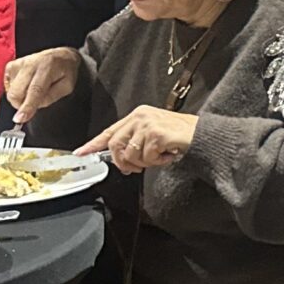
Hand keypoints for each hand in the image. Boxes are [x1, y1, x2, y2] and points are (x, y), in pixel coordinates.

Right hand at [3, 48, 80, 121]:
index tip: (20, 119)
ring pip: (10, 92)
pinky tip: (26, 85)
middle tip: (34, 102)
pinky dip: (15, 90)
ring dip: (20, 97)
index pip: (35, 90)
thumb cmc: (65, 71)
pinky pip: (7, 87)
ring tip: (32, 90)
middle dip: (23, 105)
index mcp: (47, 67)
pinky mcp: (10, 66)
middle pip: (16, 93)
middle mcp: (30, 63)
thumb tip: (34, 107)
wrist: (60, 56)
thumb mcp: (67, 87)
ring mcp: (18, 64)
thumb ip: (51, 97)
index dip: (27, 106)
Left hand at [79, 104, 197, 174]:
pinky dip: (157, 162)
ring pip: (130, 154)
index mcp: (137, 115)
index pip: (110, 130)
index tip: (81, 153)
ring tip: (159, 156)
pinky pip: (147, 157)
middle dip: (123, 162)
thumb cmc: (179, 135)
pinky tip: (167, 155)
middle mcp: (140, 116)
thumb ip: (135, 141)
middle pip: (115, 145)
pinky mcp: (156, 134)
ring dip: (144, 162)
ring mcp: (147, 124)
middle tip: (135, 168)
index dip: (94, 144)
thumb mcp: (153, 133)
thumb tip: (120, 160)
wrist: (202, 134)